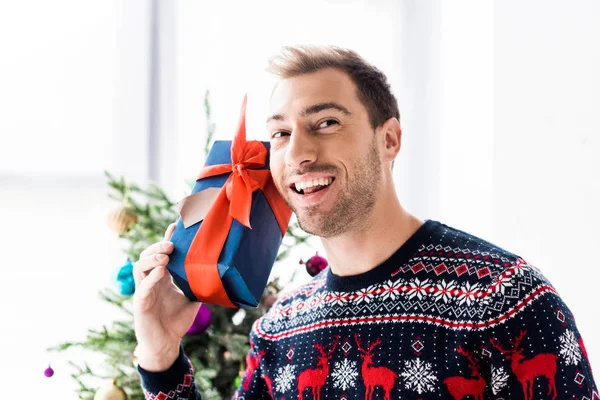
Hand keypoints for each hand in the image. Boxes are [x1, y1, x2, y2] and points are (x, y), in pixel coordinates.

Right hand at [133, 223, 200, 371]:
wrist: (166, 344)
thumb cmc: (177, 321)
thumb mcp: (193, 300)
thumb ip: (200, 286)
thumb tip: (220, 274)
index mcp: (163, 277)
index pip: (161, 253)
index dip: (166, 239)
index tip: (175, 226)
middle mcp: (151, 281)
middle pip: (147, 255)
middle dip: (158, 246)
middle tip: (172, 243)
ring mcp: (144, 291)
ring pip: (139, 267)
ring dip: (152, 258)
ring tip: (166, 255)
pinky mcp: (141, 304)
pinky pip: (142, 287)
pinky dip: (151, 277)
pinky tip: (161, 271)